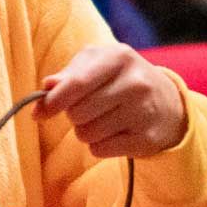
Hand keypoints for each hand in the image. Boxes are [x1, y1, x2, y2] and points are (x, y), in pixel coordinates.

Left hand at [34, 44, 186, 158]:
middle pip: (78, 112)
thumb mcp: (95, 65)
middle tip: (87, 109)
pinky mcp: (146, 138)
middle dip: (73, 115)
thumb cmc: (118, 78)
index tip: (40, 113)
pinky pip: (100, 150)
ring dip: (85, 131)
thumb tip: (44, 90)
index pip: (76, 84)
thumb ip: (67, 76)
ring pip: (87, 134)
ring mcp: (144, 111)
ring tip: (101, 119)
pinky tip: (113, 133)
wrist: (166, 101)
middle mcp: (135, 82)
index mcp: (119, 57)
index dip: (53, 101)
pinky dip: (98, 146)